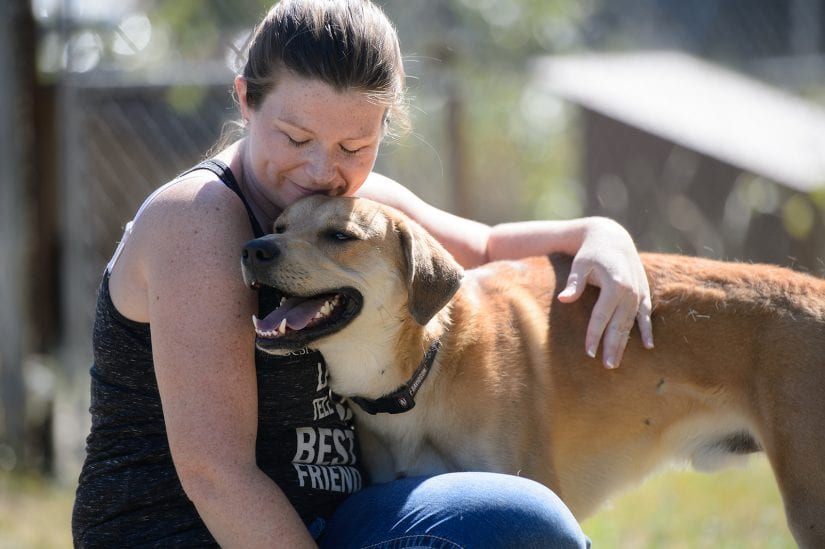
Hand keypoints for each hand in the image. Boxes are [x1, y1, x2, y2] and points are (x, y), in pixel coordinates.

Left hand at [556, 218, 652, 367]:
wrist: (611, 237)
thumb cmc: (590, 252)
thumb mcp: (580, 264)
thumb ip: (574, 283)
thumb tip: (564, 299)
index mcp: (615, 285)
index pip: (602, 317)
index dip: (595, 335)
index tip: (588, 353)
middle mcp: (630, 291)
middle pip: (619, 324)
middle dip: (612, 346)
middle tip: (608, 366)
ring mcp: (639, 293)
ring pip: (632, 323)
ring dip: (626, 343)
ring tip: (617, 362)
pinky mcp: (643, 292)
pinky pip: (646, 315)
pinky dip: (647, 330)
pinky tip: (648, 346)